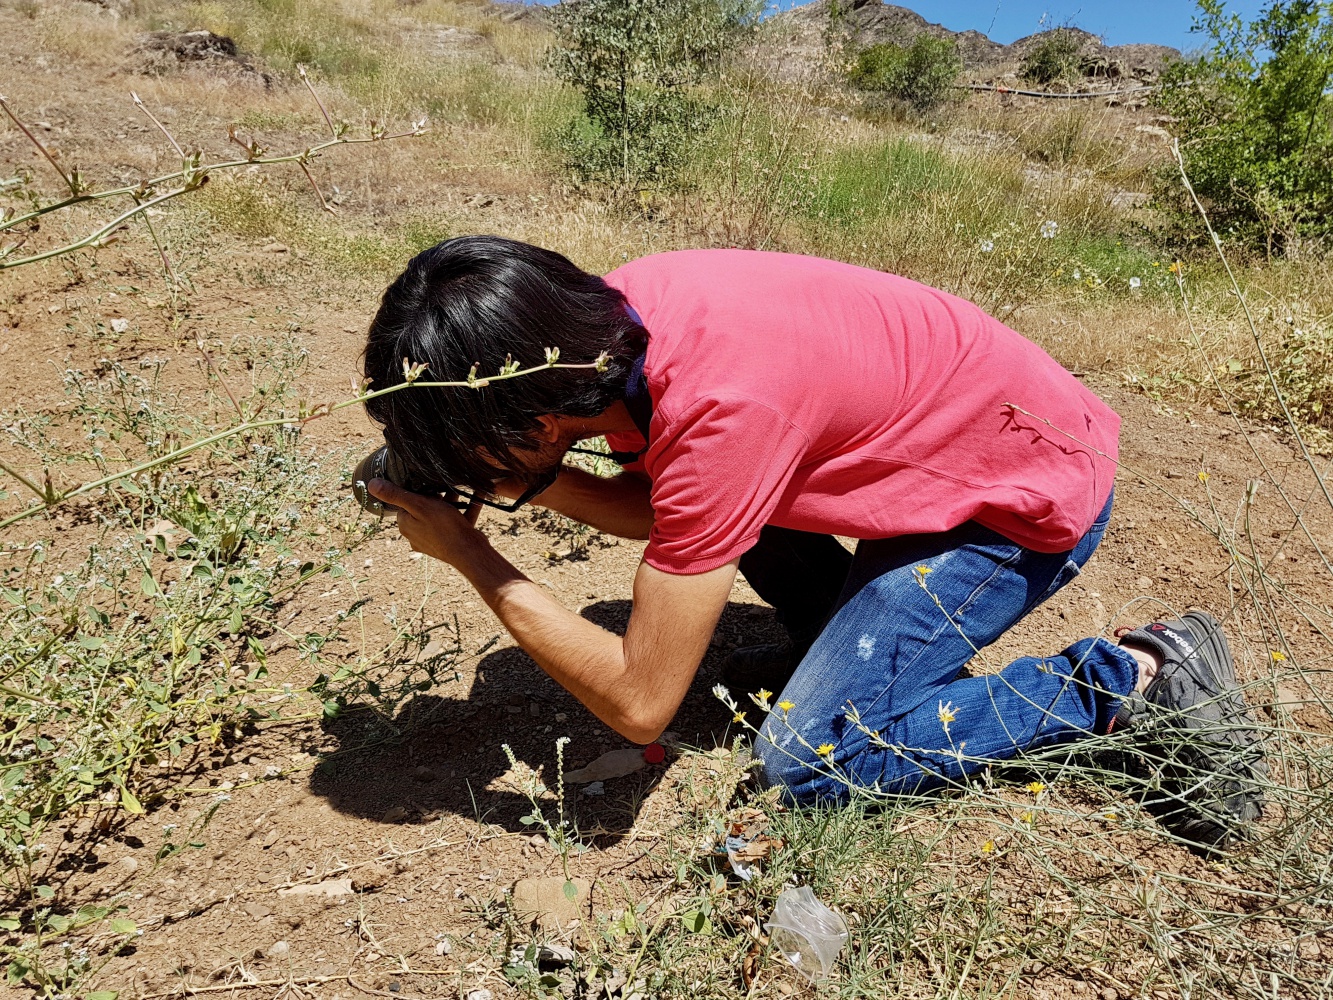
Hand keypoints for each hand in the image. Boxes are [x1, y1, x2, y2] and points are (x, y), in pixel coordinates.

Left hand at [366, 478, 484, 566]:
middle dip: (437, 496)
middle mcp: (415, 534)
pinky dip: (465, 510)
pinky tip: (477, 498)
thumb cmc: (444, 528)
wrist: (470, 553)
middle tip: (448, 486)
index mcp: (405, 525)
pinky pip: (455, 523)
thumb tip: (371, 484)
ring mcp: (432, 540)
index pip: (405, 502)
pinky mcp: (448, 542)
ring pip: (441, 515)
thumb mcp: (419, 505)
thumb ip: (396, 494)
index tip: (428, 485)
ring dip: (453, 502)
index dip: (417, 491)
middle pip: (423, 508)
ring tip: (462, 490)